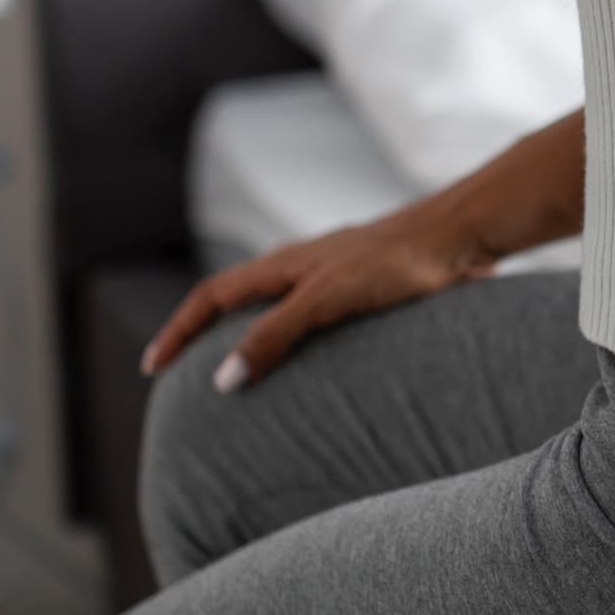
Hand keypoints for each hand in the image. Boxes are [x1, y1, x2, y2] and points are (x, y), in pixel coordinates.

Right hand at [139, 207, 500, 392]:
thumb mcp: (328, 299)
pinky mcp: (369, 285)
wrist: (462, 235)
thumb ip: (276, 335)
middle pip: (239, 299)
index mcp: (284, 263)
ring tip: (242, 375)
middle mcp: (304, 265)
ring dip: (252, 336)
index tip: (153, 367)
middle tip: (185, 374)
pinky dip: (297, 338)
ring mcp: (336, 273)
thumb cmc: (397, 262)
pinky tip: (316, 362)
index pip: (212, 296)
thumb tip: (222, 379)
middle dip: (206, 333)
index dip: (179, 330)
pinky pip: (316, 314)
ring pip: (278, 305)